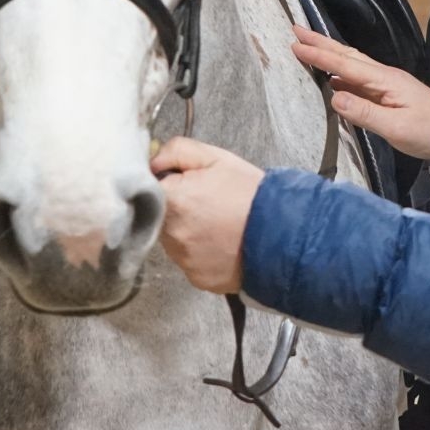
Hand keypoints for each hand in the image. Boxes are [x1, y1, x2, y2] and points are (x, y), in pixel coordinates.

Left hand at [150, 138, 264, 294]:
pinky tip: (219, 242)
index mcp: (173, 199)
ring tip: (214, 223)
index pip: (147, 189)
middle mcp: (172, 233)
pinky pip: (188, 261)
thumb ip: (177, 151)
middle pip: (158, 217)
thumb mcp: (216, 158)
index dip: (164, 184)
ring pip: (171, 240)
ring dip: (185, 231)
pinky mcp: (196, 278)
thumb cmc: (251, 195)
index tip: (179, 183)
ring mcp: (183, 259)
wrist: (283, 233)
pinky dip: (199, 252)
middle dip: (175, 208)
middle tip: (204, 202)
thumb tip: (153, 161)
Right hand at [291, 24, 429, 160]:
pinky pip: (355, 76)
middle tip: (295, 30)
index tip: (296, 44)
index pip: (345, 64)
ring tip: (306, 45)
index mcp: (384, 80)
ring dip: (328, 52)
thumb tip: (334, 97)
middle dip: (320, 43)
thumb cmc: (427, 131)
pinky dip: (338, 69)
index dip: (320, 55)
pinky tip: (329, 75)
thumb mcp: (396, 127)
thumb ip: (365, 113)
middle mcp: (382, 75)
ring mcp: (384, 83)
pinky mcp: (386, 93)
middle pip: (346, 55)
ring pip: (350, 62)